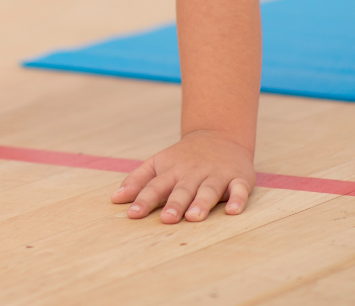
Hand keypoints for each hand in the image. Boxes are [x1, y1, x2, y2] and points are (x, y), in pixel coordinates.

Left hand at [112, 130, 254, 222]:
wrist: (218, 136)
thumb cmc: (183, 158)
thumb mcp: (158, 164)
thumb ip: (137, 180)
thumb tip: (115, 199)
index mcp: (171, 171)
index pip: (155, 186)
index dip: (143, 199)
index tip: (132, 213)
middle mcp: (192, 173)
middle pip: (182, 190)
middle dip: (174, 204)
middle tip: (166, 219)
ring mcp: (215, 175)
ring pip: (208, 190)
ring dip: (201, 203)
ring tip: (194, 217)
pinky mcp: (238, 178)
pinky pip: (239, 190)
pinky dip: (237, 200)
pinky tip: (233, 211)